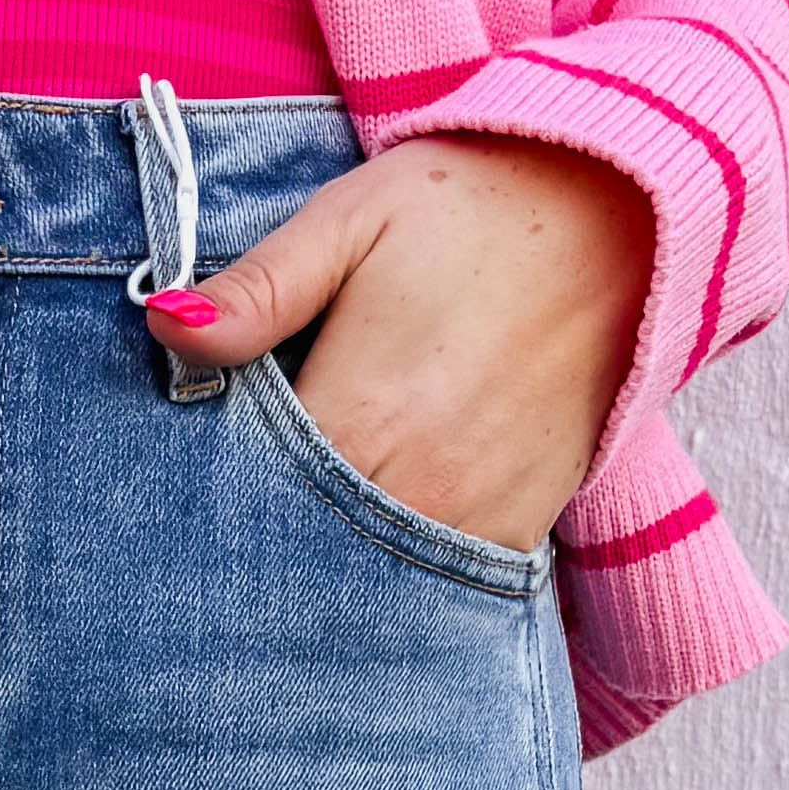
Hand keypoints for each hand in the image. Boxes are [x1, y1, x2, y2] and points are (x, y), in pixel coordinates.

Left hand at [146, 134, 653, 552]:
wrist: (626, 214)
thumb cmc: (474, 204)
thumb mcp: (353, 219)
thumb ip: (260, 288)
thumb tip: (163, 327)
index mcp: (358, 414)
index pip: (247, 498)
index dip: (209, 497)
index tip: (183, 491)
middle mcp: (414, 488)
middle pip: (300, 552)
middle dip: (260, 542)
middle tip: (221, 535)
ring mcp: (473, 520)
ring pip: (366, 582)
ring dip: (325, 566)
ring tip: (295, 537)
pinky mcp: (518, 532)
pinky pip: (436, 585)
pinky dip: (394, 573)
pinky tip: (367, 540)